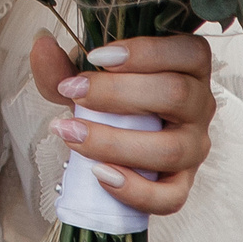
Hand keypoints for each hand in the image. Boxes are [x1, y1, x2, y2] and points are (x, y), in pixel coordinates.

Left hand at [32, 32, 216, 214]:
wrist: (111, 135)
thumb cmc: (107, 97)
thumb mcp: (81, 75)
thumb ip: (62, 63)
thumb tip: (42, 45)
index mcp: (187, 67)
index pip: (190, 52)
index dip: (146, 52)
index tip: (96, 57)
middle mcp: (200, 105)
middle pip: (176, 95)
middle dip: (117, 94)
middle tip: (71, 92)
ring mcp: (194, 147)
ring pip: (171, 149)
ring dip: (115, 143)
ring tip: (71, 134)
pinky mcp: (182, 183)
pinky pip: (171, 197)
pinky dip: (135, 190)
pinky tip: (99, 174)